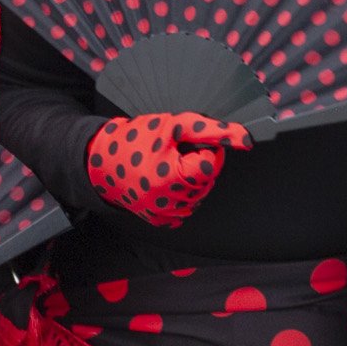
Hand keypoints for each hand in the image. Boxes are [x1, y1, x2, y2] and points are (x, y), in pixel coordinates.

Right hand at [87, 112, 254, 227]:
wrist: (100, 160)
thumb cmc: (136, 139)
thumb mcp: (175, 125)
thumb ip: (212, 131)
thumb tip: (246, 140)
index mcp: (174, 177)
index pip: (212, 165)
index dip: (205, 148)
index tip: (188, 143)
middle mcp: (169, 202)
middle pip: (206, 182)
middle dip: (197, 163)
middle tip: (174, 152)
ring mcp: (163, 214)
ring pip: (199, 197)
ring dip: (190, 180)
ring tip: (167, 165)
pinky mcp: (157, 220)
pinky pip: (183, 211)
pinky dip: (180, 196)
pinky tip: (164, 182)